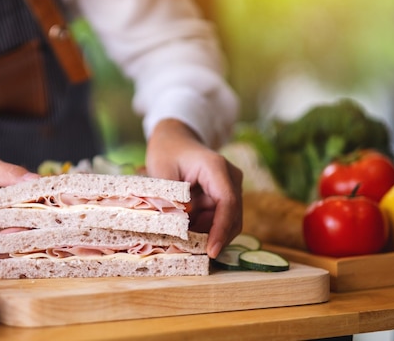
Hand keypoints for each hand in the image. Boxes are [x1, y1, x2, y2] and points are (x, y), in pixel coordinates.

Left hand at [146, 119, 242, 257]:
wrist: (175, 139)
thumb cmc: (167, 152)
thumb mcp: (162, 172)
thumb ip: (170, 198)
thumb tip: (178, 226)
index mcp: (216, 168)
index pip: (227, 203)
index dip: (221, 230)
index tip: (211, 251)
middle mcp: (230, 178)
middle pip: (232, 217)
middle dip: (214, 238)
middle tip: (191, 253)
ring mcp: (230, 187)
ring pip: (227, 222)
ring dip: (207, 234)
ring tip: (184, 240)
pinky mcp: (224, 196)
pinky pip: (218, 219)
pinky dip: (205, 229)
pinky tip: (188, 231)